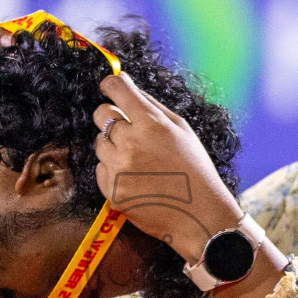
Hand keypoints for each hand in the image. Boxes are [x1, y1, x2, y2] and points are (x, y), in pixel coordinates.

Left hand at [92, 73, 243, 262]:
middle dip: (111, 116)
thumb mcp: (182, 130)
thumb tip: (125, 81)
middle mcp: (130, 143)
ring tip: (139, 160)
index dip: (111, 84)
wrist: (198, 215)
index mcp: (151, 123)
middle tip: (128, 129)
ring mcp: (119, 168)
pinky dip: (113, 170)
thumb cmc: (194, 169)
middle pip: (101, 114)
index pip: (116, 89)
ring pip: (99, 143)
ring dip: (113, 147)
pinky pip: (100, 169)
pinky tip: (136, 178)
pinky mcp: (111, 190)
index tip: (111, 87)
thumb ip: (151, 105)